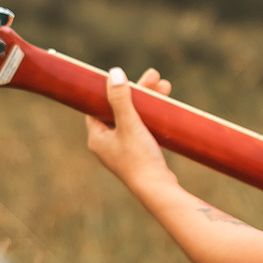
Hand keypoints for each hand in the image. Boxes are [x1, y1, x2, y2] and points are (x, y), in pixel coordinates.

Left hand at [86, 67, 175, 190]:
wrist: (157, 189)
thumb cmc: (139, 158)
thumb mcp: (129, 124)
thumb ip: (120, 99)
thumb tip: (114, 73)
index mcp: (97, 137)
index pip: (98, 106)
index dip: (111, 90)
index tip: (125, 77)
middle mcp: (107, 144)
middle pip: (119, 109)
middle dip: (138, 92)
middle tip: (155, 76)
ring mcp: (123, 150)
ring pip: (133, 118)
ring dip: (148, 102)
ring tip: (165, 86)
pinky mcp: (138, 155)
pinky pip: (142, 129)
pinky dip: (152, 117)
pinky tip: (165, 108)